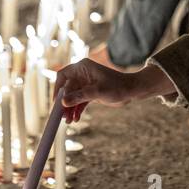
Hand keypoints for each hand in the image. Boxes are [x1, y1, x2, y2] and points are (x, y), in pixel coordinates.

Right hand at [54, 61, 170, 121]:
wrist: (132, 91)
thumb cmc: (118, 86)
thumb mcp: (98, 92)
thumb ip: (80, 96)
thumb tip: (63, 102)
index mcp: (82, 67)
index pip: (63, 76)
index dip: (57, 88)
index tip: (56, 102)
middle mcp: (82, 74)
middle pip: (66, 89)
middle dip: (64, 103)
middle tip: (61, 116)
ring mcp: (85, 84)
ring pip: (72, 97)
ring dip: (70, 109)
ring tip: (69, 121)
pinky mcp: (89, 93)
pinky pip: (79, 102)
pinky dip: (76, 110)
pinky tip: (76, 119)